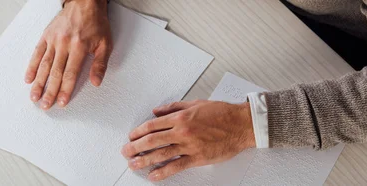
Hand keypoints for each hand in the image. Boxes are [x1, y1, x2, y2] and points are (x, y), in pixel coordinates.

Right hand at [25, 0, 111, 109]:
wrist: (85, 3)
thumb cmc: (96, 23)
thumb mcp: (105, 43)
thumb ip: (100, 64)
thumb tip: (96, 82)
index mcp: (79, 47)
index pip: (71, 74)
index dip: (65, 90)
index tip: (61, 102)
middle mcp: (64, 44)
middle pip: (55, 73)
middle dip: (49, 91)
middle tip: (45, 105)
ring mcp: (53, 40)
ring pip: (44, 65)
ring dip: (38, 83)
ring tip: (34, 96)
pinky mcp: (46, 36)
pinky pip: (37, 53)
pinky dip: (32, 66)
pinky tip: (29, 78)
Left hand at [121, 100, 255, 180]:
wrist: (241, 125)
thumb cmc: (222, 113)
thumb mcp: (195, 104)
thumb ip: (173, 107)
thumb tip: (156, 112)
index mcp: (180, 117)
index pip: (152, 125)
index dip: (138, 131)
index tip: (131, 136)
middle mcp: (182, 131)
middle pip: (152, 140)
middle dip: (135, 147)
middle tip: (126, 152)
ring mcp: (189, 145)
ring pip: (161, 154)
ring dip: (144, 160)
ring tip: (133, 165)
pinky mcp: (198, 157)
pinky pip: (177, 166)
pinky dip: (163, 172)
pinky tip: (153, 176)